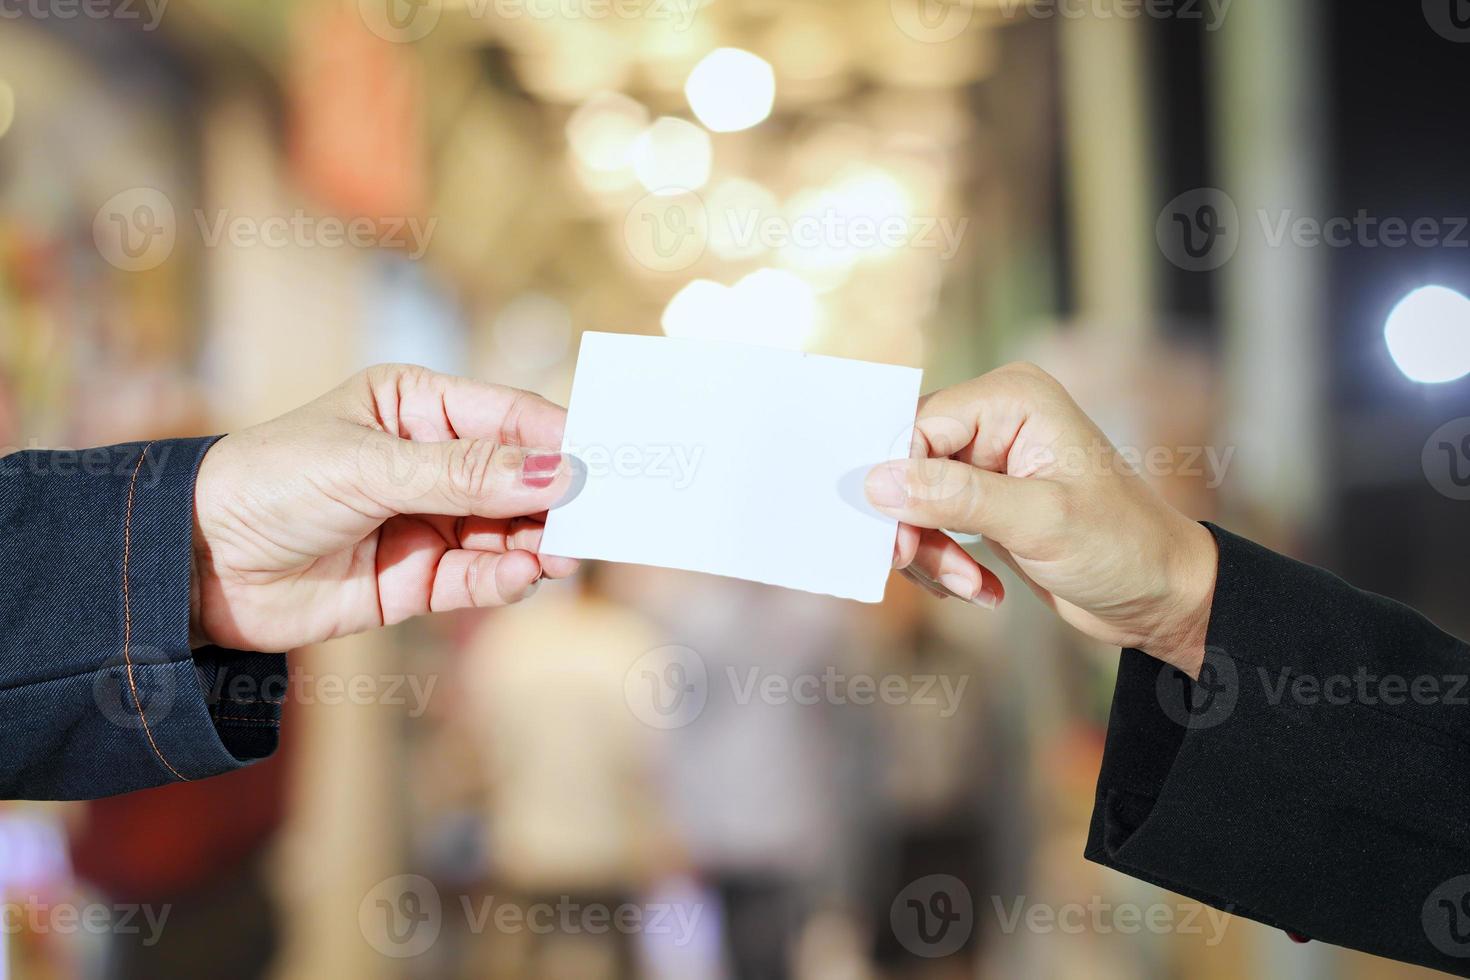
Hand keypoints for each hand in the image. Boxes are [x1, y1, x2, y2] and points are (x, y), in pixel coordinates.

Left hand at [191, 364, 577, 651]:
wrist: (195, 567)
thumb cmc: (269, 484)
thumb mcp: (370, 467)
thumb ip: (466, 474)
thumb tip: (559, 472)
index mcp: (418, 407)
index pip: (510, 418)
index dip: (560, 440)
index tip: (609, 462)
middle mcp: (431, 462)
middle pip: (519, 479)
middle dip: (557, 500)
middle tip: (597, 522)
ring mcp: (427, 522)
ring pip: (507, 532)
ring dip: (538, 544)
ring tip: (561, 557)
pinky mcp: (417, 580)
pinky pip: (478, 578)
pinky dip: (504, 580)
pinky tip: (521, 577)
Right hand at [865, 362, 1217, 677]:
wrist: (1160, 596)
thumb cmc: (1122, 548)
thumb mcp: (1039, 522)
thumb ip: (956, 497)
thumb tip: (876, 482)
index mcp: (1012, 399)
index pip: (918, 427)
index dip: (897, 485)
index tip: (899, 545)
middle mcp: (995, 418)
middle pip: (907, 464)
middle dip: (913, 526)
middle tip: (933, 572)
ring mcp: (987, 460)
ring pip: (911, 500)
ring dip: (930, 552)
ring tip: (970, 587)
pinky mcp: (983, 500)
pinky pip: (929, 524)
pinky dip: (944, 563)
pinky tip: (981, 589)